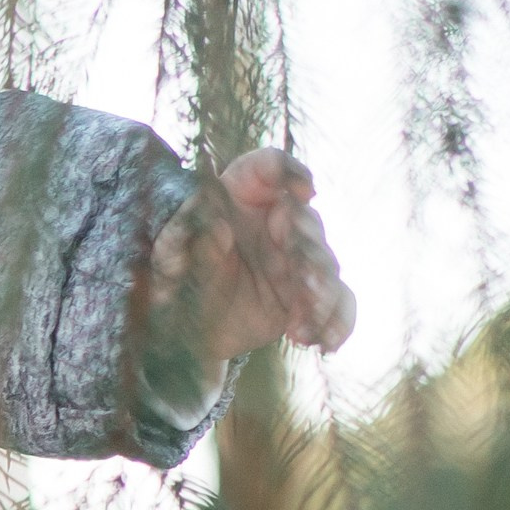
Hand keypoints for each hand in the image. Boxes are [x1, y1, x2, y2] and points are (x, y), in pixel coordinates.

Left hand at [148, 148, 356, 391]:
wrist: (185, 331)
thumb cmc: (174, 277)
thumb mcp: (169, 256)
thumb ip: (185, 238)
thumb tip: (218, 227)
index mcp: (241, 196)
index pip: (270, 166)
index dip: (290, 173)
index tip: (301, 192)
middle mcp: (276, 222)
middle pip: (307, 221)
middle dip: (309, 247)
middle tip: (302, 276)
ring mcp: (296, 260)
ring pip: (327, 266)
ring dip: (322, 291)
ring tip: (304, 318)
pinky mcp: (308, 298)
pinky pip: (339, 304)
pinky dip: (338, 322)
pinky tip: (323, 342)